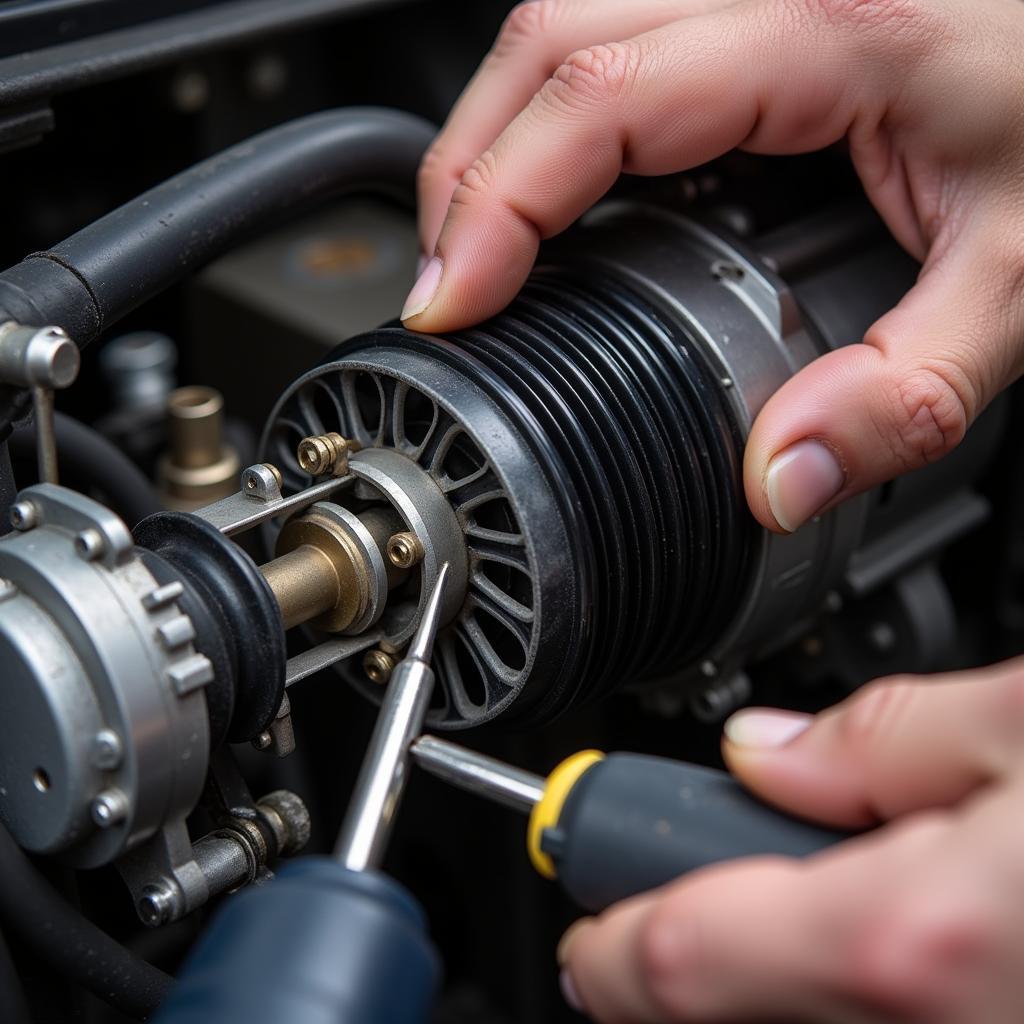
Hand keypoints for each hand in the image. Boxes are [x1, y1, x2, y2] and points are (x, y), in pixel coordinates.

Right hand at [404, 0, 1023, 533]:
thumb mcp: (1015, 279)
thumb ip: (903, 396)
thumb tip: (782, 479)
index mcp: (829, 26)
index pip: (596, 99)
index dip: (494, 206)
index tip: (451, 304)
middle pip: (542, 41)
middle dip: (465, 174)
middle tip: (445, 289)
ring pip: (560, 25)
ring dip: (494, 137)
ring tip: (478, 249)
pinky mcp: (751, 8)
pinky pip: (608, 37)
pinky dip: (548, 118)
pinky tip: (554, 193)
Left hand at [556, 659, 1023, 1021]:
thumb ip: (882, 736)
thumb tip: (769, 752)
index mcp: (908, 938)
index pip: (683, 961)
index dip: (609, 946)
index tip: (584, 934)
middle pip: (727, 1009)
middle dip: (689, 950)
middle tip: (692, 887)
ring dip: (762, 970)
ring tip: (810, 884)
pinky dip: (833, 988)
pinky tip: (888, 930)